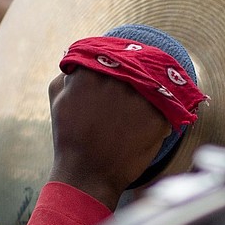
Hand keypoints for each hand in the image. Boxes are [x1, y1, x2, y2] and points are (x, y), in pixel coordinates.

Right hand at [47, 68, 170, 210]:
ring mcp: (138, 98)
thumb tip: (82, 59)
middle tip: (138, 76)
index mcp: (90, 72)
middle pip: (135, 62)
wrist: (86, 174)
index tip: (122, 59)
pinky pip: (167, 103)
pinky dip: (163, 108)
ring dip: (153, 85)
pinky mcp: (157, 118)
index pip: (110, 50)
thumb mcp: (57, 96)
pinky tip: (152, 119)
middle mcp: (116, 81)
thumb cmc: (68, 136)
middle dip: (137, 67)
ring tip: (147, 97)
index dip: (117, 54)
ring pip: (153, 80)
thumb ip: (69, 72)